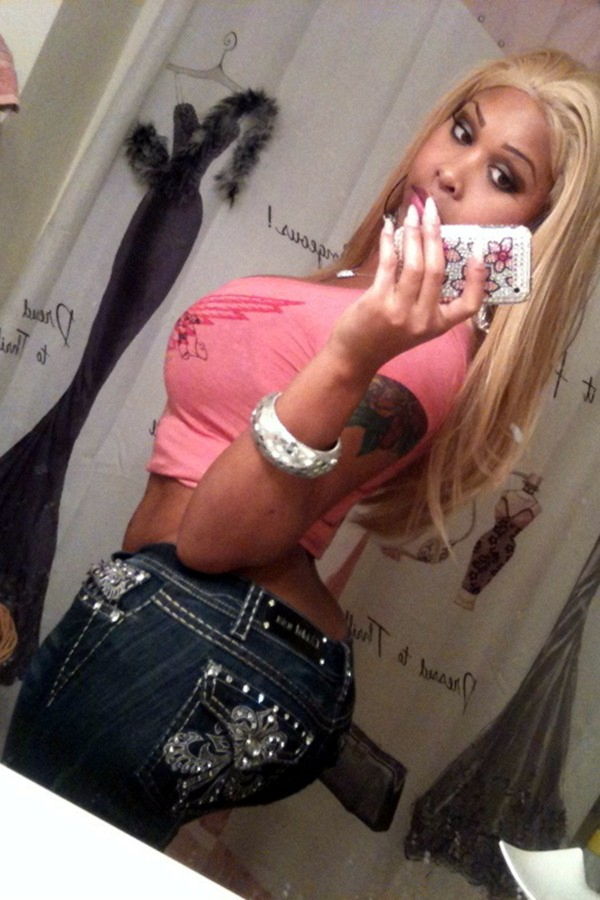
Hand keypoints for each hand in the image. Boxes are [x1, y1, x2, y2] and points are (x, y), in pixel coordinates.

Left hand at [330, 197, 486, 373]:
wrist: (355, 357)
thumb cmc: (386, 336)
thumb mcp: (417, 325)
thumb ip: (428, 297)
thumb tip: (432, 249)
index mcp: (438, 325)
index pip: (469, 304)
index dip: (478, 278)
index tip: (478, 251)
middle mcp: (423, 319)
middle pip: (437, 270)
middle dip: (435, 235)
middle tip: (432, 210)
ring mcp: (400, 311)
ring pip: (414, 264)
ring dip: (414, 233)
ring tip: (413, 213)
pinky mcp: (378, 302)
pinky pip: (389, 265)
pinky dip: (389, 243)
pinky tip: (389, 228)